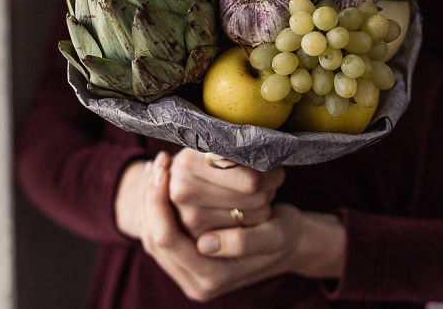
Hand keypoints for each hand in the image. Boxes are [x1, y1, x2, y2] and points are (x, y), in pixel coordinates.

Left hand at [139, 151, 345, 301]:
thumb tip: (205, 244)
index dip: (159, 200)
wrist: (291, 246)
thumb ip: (244, 243)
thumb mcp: (276, 236)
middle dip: (151, 196)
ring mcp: (187, 273)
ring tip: (157, 166)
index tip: (165, 164)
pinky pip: (159, 231)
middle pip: (152, 236)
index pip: (166, 239)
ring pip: (151, 233)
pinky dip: (158, 205)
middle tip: (159, 161)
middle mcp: (194, 281)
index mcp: (213, 278)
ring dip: (151, 199)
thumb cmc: (286, 235)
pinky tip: (162, 180)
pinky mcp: (186, 258)